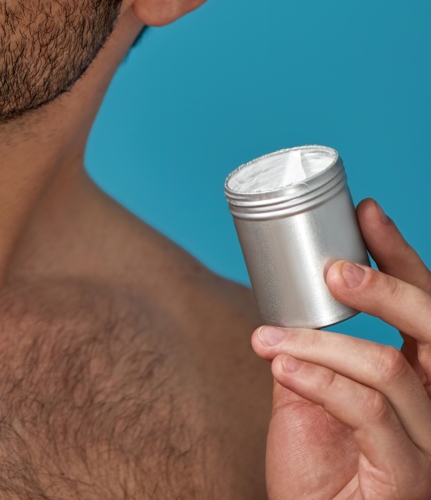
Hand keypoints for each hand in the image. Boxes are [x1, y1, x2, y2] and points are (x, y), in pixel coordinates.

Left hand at [252, 199, 430, 499]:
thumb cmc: (315, 470)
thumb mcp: (309, 391)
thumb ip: (310, 347)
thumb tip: (285, 287)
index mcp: (418, 378)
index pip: (424, 306)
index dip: (399, 255)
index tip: (364, 211)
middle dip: (385, 287)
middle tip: (333, 267)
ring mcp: (426, 444)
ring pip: (386, 368)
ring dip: (319, 343)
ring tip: (269, 339)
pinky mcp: (406, 477)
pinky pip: (366, 411)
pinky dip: (318, 380)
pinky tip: (281, 368)